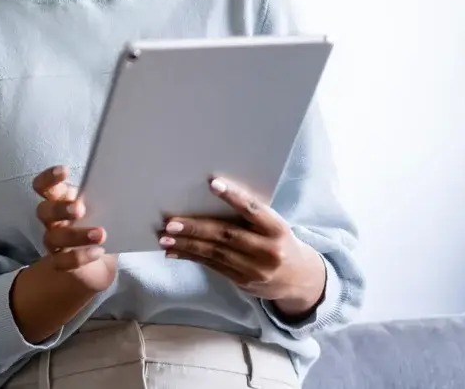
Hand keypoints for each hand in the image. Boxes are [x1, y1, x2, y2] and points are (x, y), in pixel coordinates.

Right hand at [33, 166, 117, 292]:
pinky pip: (61, 261)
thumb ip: (112, 198)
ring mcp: (54, 242)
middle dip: (60, 208)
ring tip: (100, 234)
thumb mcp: (108, 210)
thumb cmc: (102, 227)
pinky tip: (98, 252)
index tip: (65, 171)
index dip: (49, 178)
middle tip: (80, 209)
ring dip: (75, 234)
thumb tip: (132, 184)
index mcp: (63, 200)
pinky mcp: (60, 263)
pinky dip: (79, 257)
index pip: (45, 186)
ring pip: (53, 237)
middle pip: (43, 210)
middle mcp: (53, 220)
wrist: (100, 264)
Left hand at [160, 177, 326, 317]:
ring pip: (215, 253)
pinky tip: (174, 252)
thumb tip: (211, 194)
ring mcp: (255, 269)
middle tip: (171, 223)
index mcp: (277, 229)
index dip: (234, 197)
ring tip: (165, 238)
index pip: (254, 210)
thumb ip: (250, 215)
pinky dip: (191, 257)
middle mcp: (267, 249)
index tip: (213, 184)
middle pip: (227, 235)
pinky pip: (213, 267)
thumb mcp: (274, 226)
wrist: (299, 280)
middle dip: (196, 228)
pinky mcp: (243, 282)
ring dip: (187, 245)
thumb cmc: (279, 241)